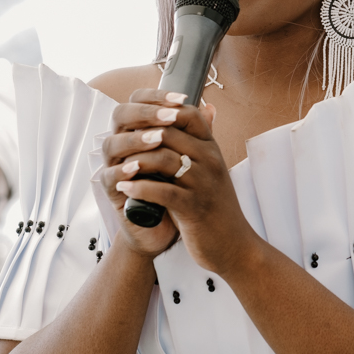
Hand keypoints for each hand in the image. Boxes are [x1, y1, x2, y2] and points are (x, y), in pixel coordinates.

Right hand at [96, 89, 191, 257]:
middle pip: (121, 115)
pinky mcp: (112, 190)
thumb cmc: (174, 187)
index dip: (157, 96)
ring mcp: (115, 165)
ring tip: (157, 139)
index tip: (182, 98)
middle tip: (169, 118)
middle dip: (145, 113)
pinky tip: (138, 167)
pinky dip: (123, 170)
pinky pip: (110, 175)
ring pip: (112, 143)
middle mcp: (124, 143)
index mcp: (140, 130)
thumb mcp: (187, 159)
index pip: (139, 101)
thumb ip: (194, 134)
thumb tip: (210, 108)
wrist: (165, 226)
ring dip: (135, 140)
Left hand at [102, 89, 258, 274]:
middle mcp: (210, 160)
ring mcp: (203, 183)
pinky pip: (162, 191)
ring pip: (163, 158)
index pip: (188, 113)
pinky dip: (139, 187)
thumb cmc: (216, 206)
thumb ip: (203, 141)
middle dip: (139, 135)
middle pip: (169, 131)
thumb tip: (206, 108)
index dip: (161, 110)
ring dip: (135, 161)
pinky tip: (125, 188)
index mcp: (212, 148)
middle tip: (119, 142)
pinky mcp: (194, 208)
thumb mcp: (213, 168)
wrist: (233, 245)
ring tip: (119, 166)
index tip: (139, 119)